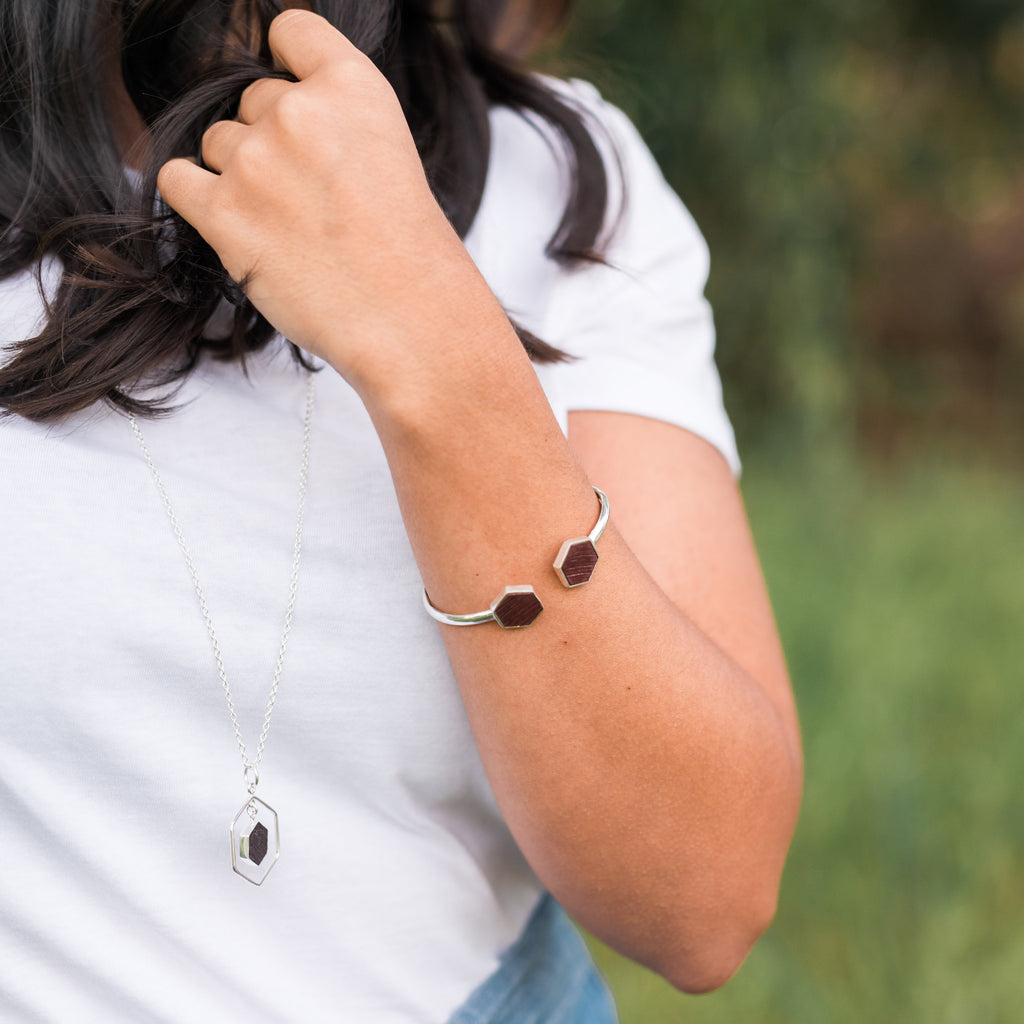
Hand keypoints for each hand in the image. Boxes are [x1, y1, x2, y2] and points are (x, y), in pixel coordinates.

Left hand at [157, 10, 470, 386]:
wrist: (408, 319)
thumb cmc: (410, 253)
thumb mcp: (390, 153)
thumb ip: (337, 119)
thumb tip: (280, 117)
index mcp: (351, 86)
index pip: (290, 30)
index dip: (287, 65)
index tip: (296, 98)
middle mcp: (297, 111)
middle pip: (253, 98)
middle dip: (272, 139)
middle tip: (309, 196)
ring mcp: (254, 161)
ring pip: (218, 141)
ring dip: (240, 174)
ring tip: (285, 224)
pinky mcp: (222, 212)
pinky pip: (177, 178)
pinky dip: (197, 197)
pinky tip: (233, 223)